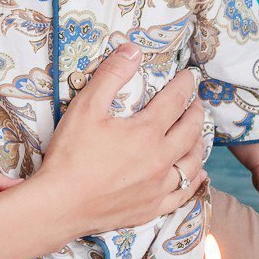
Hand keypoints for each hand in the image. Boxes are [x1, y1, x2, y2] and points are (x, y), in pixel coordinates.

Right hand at [30, 45, 206, 238]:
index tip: (189, 76)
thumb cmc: (70, 155)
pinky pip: (184, 193)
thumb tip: (133, 50)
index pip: (175, 101)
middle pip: (190, 131)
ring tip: (197, 134)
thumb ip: (111, 75)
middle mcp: (160, 159)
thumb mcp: (86, 107)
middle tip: (195, 102)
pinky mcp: (152, 208)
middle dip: (195, 112)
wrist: (60, 205)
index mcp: (147, 132)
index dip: (184, 85)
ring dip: (198, 144)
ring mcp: (159, 187)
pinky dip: (194, 180)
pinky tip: (196, 174)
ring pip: (192, 162)